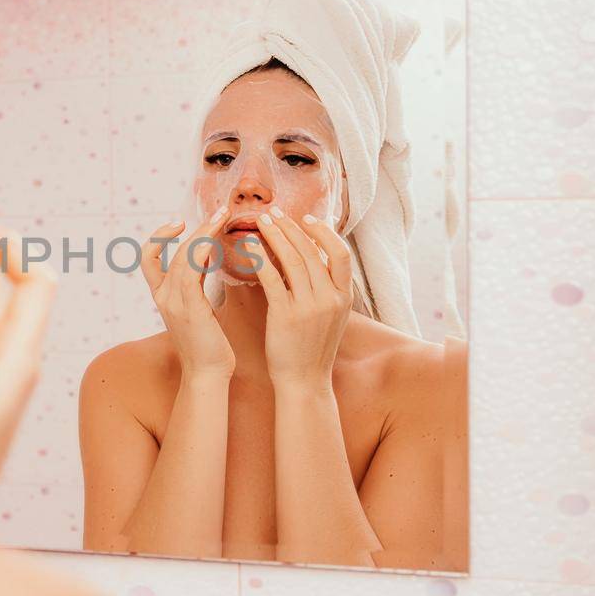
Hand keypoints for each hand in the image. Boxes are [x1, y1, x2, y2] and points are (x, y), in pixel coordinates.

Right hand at [139, 207, 234, 377]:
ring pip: (183, 256)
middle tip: (221, 211)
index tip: (180, 220)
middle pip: (172, 250)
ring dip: (205, 233)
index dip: (159, 236)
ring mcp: (173, 302)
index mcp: (162, 296)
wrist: (207, 375)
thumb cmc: (209, 345)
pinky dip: (204, 252)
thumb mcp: (200, 309)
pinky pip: (192, 271)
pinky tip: (218, 242)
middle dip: (197, 227)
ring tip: (224, 217)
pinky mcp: (189, 308)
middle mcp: (163, 296)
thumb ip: (199, 285)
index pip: (148, 258)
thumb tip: (211, 260)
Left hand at [244, 208, 352, 388]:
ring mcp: (310, 307)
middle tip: (273, 213)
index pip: (341, 253)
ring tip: (260, 221)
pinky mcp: (286, 315)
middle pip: (312, 251)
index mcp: (344, 297)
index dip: (324, 232)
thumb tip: (315, 259)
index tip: (307, 218)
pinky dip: (261, 258)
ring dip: (275, 235)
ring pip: (292, 259)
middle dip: (291, 227)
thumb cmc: (312, 348)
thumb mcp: (331, 317)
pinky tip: (250, 246)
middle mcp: (331, 299)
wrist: (304, 382)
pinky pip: (272, 278)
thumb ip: (327, 289)